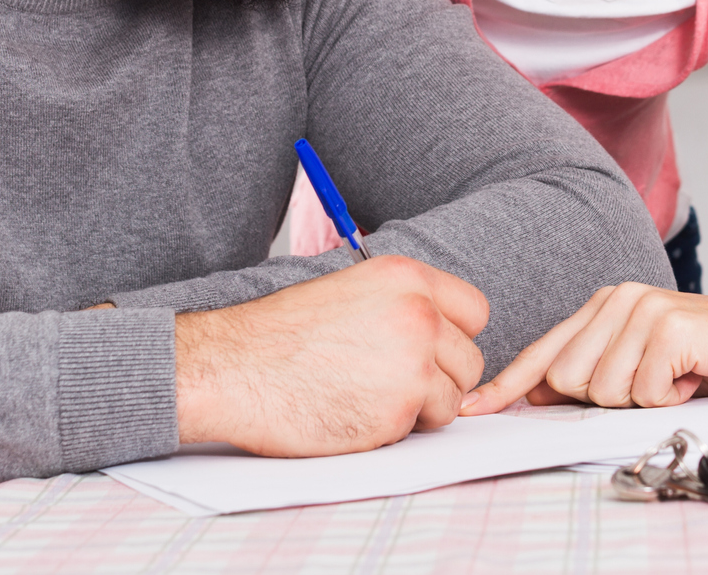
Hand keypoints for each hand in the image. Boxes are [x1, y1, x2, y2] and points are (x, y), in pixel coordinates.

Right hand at [175, 256, 488, 455]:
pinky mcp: (399, 409)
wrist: (232, 369)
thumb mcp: (349, 291)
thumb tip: (440, 330)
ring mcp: (413, 363)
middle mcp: (418, 314)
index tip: (432, 350)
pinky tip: (356, 413)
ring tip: (370, 397)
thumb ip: (400, 304)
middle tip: (394, 383)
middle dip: (441, 378)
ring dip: (422, 407)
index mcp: (405, 277)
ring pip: (454, 398)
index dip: (454, 336)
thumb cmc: (279, 336)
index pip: (475, 310)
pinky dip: (397, 429)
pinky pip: (423, 428)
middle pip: (470, 359)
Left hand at [458, 283, 707, 414]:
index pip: (545, 351)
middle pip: (566, 380)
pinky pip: (642, 392)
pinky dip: (670, 397)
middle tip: (656, 383)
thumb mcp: (646, 364)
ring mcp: (643, 309)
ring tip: (678, 377)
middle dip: (606, 400)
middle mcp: (618, 299)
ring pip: (601, 391)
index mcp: (606, 304)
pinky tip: (695, 375)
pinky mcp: (669, 327)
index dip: (508, 385)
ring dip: (644, 399)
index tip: (476, 408)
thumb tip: (538, 396)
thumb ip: (594, 371)